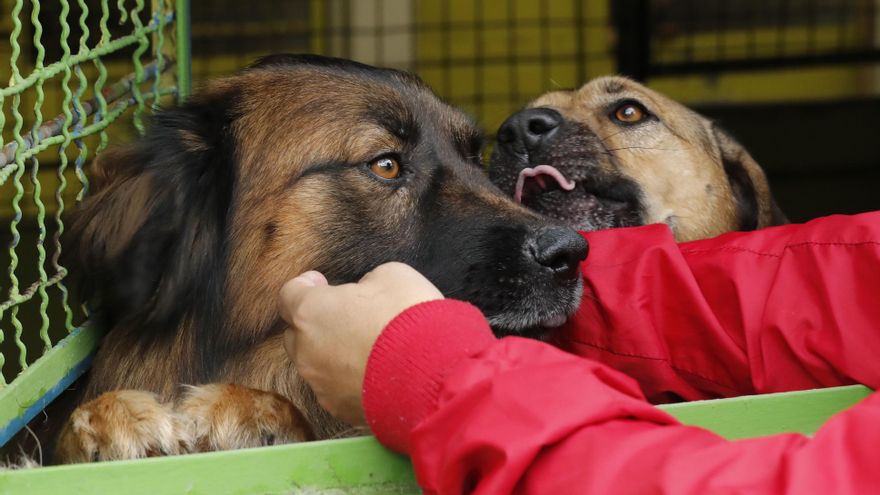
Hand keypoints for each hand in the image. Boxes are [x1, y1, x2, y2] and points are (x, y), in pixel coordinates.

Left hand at [279, 262, 443, 425]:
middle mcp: (306, 351)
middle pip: (296, 334)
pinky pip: (335, 390)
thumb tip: (365, 295)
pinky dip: (348, 380)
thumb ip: (366, 283)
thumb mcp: (392, 276)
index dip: (305, 286)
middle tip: (347, 316)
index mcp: (311, 312)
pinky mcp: (340, 410)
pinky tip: (375, 372)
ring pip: (316, 365)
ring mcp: (321, 385)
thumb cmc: (409, 318)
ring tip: (367, 348)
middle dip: (316, 323)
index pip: (289, 295)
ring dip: (333, 354)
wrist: (433, 375)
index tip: (321, 283)